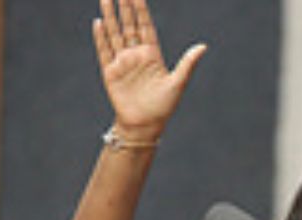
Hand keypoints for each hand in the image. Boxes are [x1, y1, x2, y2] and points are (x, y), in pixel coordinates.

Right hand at [93, 0, 206, 140]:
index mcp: (152, 55)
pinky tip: (98, 23)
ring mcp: (122, 63)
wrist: (144, 126)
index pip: (145, 26)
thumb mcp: (177, 83)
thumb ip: (188, 63)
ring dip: (110, 17)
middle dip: (124, 7)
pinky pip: (105, 51)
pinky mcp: (111, 73)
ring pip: (115, 34)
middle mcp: (136, 55)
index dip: (141, 10)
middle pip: (128, 25)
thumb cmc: (163, 107)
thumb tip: (203, 46)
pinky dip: (101, 38)